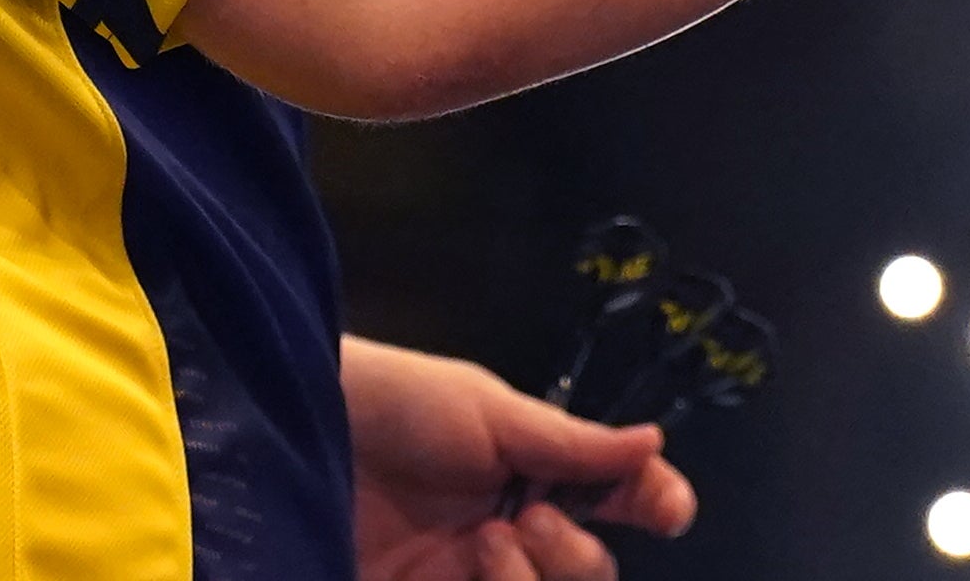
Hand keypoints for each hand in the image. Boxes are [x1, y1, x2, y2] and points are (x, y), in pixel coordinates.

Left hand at [346, 337, 697, 580]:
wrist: (301, 435)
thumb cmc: (397, 405)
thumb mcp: (486, 411)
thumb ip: (569, 441)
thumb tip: (654, 441)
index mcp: (534, 470)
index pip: (614, 495)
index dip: (653, 502)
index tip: (669, 511)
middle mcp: (510, 527)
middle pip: (588, 572)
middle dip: (573, 553)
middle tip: (525, 517)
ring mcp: (466, 573)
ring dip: (531, 579)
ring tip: (481, 542)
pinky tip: (467, 569)